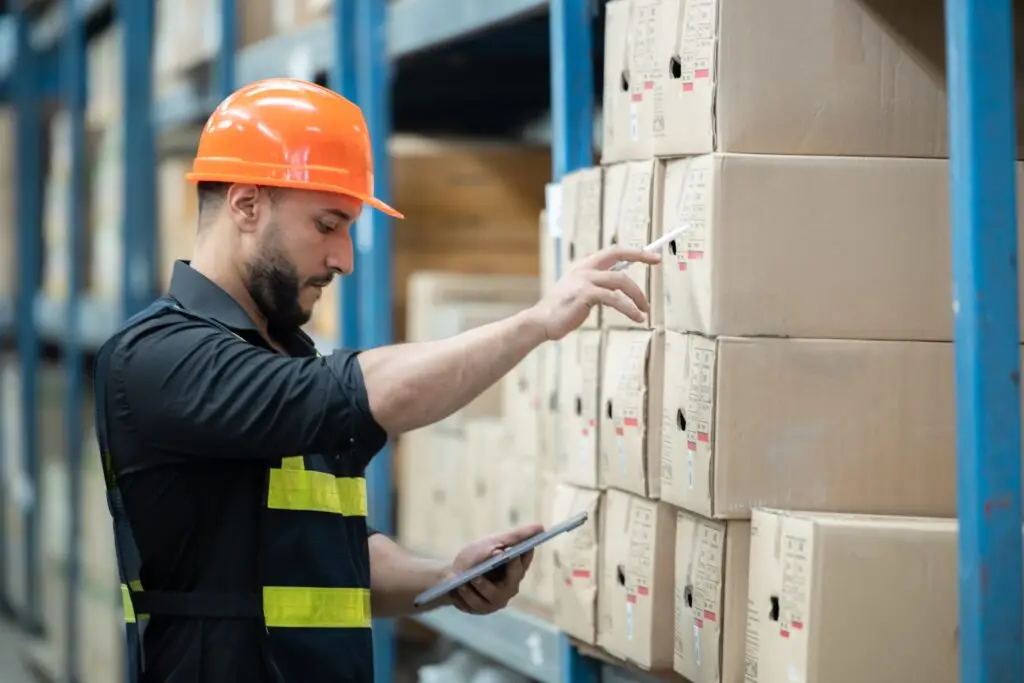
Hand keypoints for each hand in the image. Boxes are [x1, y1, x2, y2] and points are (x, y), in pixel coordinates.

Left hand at [445, 524, 543, 614]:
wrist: (450, 574)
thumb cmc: (475, 556)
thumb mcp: (492, 542)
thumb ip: (516, 536)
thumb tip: (541, 527)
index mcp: (516, 568)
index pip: (525, 560)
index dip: (523, 555)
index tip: (516, 549)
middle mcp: (510, 586)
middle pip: (514, 580)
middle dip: (507, 571)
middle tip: (497, 558)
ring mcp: (496, 600)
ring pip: (494, 595)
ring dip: (482, 585)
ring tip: (471, 576)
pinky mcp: (481, 609)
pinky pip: (477, 604)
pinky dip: (467, 594)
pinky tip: (460, 587)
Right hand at [529, 245, 661, 340]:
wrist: (541, 322)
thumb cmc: (562, 310)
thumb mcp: (580, 291)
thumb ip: (596, 284)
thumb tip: (619, 283)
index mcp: (584, 266)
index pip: (613, 251)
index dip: (634, 251)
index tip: (652, 255)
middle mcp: (584, 268)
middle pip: (619, 255)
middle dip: (640, 256)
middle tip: (658, 261)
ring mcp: (584, 280)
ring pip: (620, 280)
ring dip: (637, 296)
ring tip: (644, 311)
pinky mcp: (585, 295)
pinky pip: (614, 299)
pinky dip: (629, 308)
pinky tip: (636, 317)